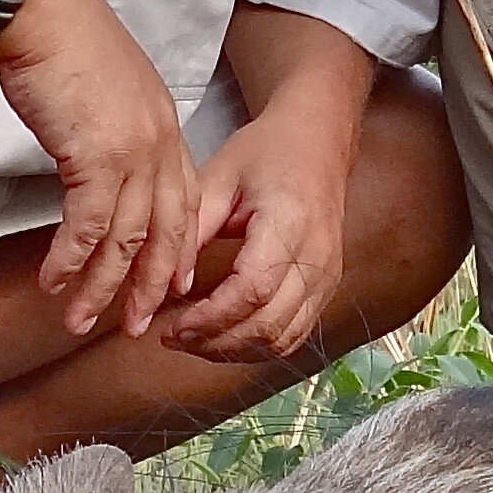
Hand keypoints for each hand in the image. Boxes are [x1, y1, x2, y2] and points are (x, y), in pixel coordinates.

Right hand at [0, 0, 199, 338]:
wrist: (42, 12)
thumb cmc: (64, 42)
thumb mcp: (108, 90)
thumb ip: (116, 129)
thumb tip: (99, 161)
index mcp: (165, 126)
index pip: (184, 201)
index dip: (179, 249)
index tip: (176, 286)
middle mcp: (159, 143)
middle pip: (164, 231)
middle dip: (150, 286)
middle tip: (135, 326)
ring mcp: (133, 152)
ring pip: (126, 240)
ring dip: (101, 286)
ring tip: (79, 319)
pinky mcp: (96, 156)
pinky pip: (88, 226)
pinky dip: (70, 260)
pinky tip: (53, 281)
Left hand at [161, 99, 360, 361]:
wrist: (317, 143)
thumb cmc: (266, 155)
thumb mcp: (218, 177)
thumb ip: (192, 230)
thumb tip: (164, 285)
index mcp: (289, 222)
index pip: (252, 290)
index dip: (210, 318)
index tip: (172, 326)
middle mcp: (317, 256)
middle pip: (268, 325)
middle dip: (215, 342)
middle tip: (174, 339)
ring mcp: (328, 276)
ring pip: (282, 338)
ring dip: (235, 350)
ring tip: (194, 339)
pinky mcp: (328, 287)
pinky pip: (294, 334)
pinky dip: (257, 345)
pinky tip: (225, 335)